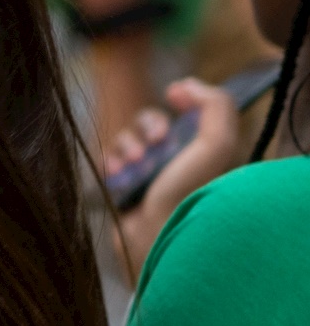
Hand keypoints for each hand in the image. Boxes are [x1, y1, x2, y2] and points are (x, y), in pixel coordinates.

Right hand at [108, 75, 249, 260]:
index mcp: (207, 155)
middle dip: (148, 127)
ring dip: (127, 145)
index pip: (193, 114)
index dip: (183, 100)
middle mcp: (180, 165)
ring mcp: (151, 178)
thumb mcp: (215, 146)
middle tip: (154, 142)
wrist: (154, 241)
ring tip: (131, 165)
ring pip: (129, 139)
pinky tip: (115, 173)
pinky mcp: (126, 190)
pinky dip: (110, 161)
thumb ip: (215, 107)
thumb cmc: (186, 196)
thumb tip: (186, 85)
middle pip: (155, 124)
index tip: (173, 95)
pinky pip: (110, 160)